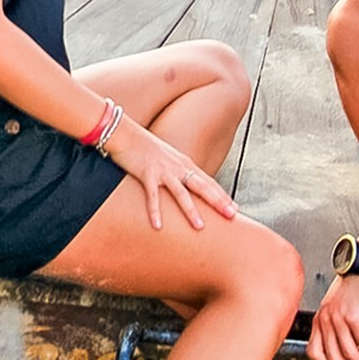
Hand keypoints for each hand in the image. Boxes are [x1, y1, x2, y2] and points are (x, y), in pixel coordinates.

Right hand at [102, 117, 237, 232]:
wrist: (124, 132)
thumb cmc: (143, 147)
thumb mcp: (166, 158)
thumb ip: (177, 171)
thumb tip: (185, 185)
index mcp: (184, 163)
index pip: (208, 181)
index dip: (222, 195)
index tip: (234, 208)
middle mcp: (177, 166)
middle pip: (202, 186)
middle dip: (218, 201)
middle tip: (232, 216)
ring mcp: (163, 170)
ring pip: (181, 193)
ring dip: (191, 210)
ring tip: (200, 227)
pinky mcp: (146, 173)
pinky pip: (152, 196)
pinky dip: (155, 211)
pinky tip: (158, 226)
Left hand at [307, 273, 358, 359]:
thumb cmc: (351, 287)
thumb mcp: (333, 307)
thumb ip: (331, 325)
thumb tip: (340, 347)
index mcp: (318, 319)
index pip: (314, 352)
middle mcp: (326, 321)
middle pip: (334, 357)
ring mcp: (339, 319)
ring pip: (350, 354)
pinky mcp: (356, 318)